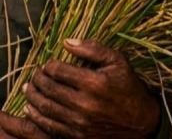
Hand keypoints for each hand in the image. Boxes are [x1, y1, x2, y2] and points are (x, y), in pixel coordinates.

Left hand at [22, 39, 159, 138]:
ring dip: (32, 96)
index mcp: (93, 83)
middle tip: (35, 74)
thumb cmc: (128, 88)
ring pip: (45, 107)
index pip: (57, 71)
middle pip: (48, 88)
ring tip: (29, 88)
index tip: (48, 64)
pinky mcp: (77, 137)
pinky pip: (49, 126)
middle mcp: (84, 104)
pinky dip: (36, 116)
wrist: (142, 124)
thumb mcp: (117, 62)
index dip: (48, 65)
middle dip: (37, 79)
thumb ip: (92, 49)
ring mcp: (80, 123)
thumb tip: (67, 41)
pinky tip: (31, 107)